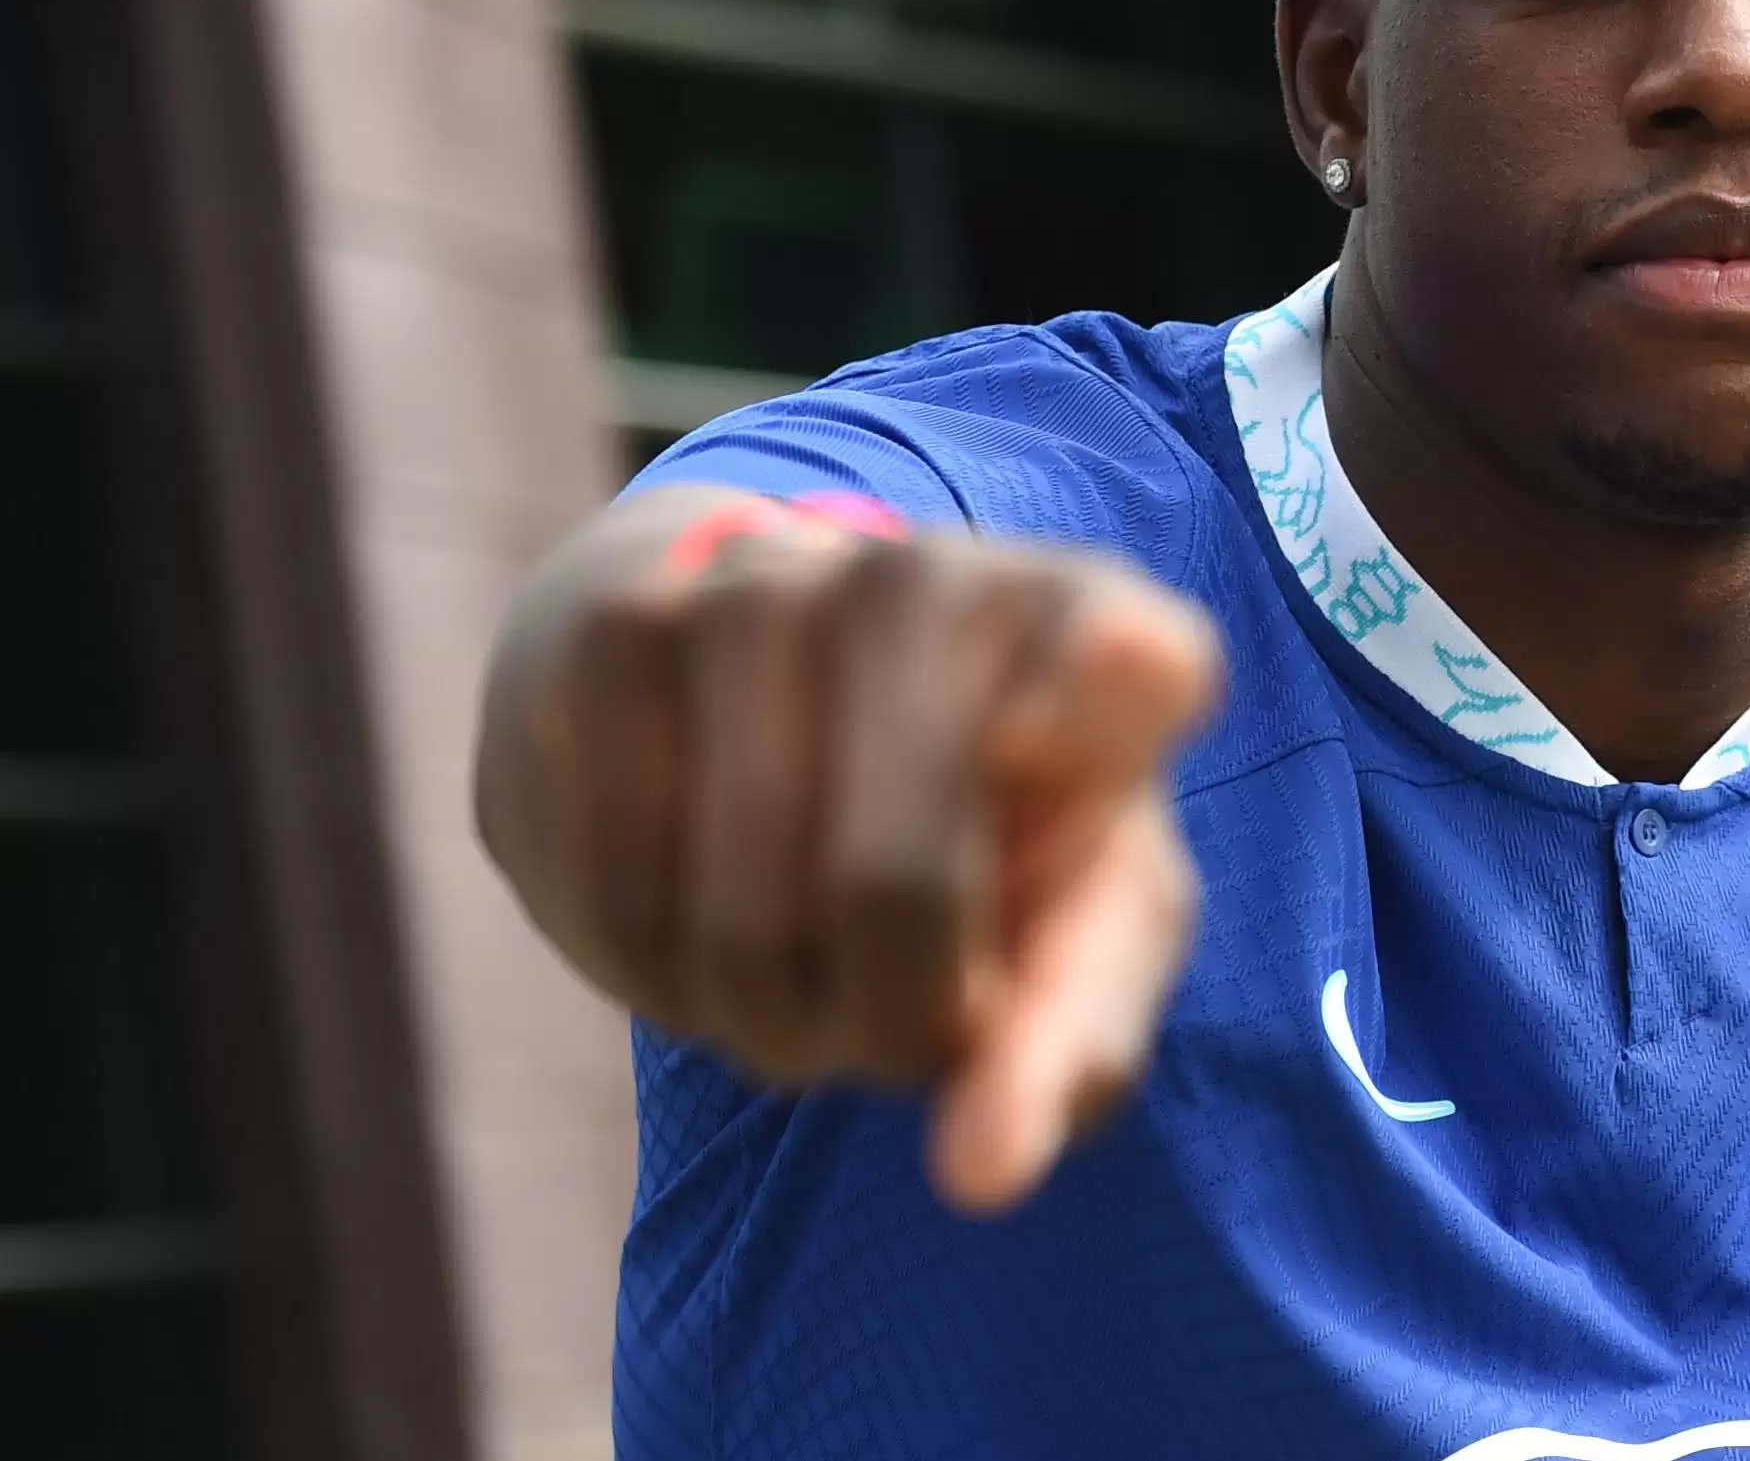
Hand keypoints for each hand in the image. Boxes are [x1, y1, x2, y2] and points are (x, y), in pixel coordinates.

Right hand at [485, 487, 1224, 1211]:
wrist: (760, 680)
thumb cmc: (974, 830)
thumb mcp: (1071, 925)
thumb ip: (1064, 1043)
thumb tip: (984, 1171)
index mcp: (1096, 630)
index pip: (1137, 654)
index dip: (1108, 686)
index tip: (1073, 719)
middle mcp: (927, 577)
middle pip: (890, 890)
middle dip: (895, 1025)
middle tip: (909, 1020)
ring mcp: (762, 586)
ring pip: (742, 925)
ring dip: (775, 1025)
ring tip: (812, 972)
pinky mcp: (613, 634)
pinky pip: (624, 908)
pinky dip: (670, 987)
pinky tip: (707, 927)